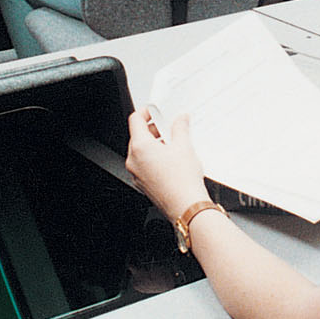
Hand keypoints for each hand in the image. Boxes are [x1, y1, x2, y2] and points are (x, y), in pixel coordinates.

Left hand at [125, 110, 210, 224]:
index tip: (156, 111)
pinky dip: (154, 159)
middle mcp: (133, 160)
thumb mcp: (184, 146)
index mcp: (140, 147)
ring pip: (141, 152)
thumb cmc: (182, 181)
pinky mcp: (142, 184)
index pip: (135, 120)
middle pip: (138, 136)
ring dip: (155, 145)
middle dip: (153, 130)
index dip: (146, 112)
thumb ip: (180, 128)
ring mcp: (136, 173)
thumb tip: (181, 120)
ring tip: (174, 147)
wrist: (186, 207)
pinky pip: (144, 165)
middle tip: (169, 130)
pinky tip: (171, 162)